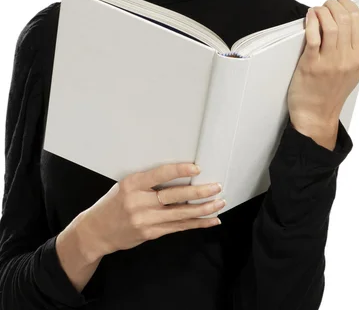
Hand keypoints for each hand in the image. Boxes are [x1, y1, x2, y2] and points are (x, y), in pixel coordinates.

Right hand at [80, 163, 223, 259]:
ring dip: (203, 209)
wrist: (96, 231)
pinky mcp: (151, 234)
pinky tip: (211, 220)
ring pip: (181, 214)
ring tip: (220, 203)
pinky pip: (179, 227)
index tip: (197, 168)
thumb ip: (148, 182)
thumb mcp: (125, 185)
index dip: (180, 170)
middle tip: (217, 187)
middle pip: (175, 196)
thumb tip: (180, 175)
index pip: (160, 174)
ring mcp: (146, 220)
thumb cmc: (113, 203)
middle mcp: (139, 202)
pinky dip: (197, 224)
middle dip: (199, 192)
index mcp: (132, 184)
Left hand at [287, 0, 358, 132]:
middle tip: (325, 5)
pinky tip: (308, 17)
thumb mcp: (353, 66)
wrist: (316, 115)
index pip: (358, 20)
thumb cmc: (331, 90)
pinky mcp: (311, 66)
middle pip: (345, 20)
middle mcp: (347, 58)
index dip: (346, 5)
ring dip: (322, 11)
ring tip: (316, 10)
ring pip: (331, 26)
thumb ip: (357, 41)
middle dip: (333, 5)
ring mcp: (330, 63)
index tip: (337, 3)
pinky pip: (313, 38)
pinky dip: (311, 23)